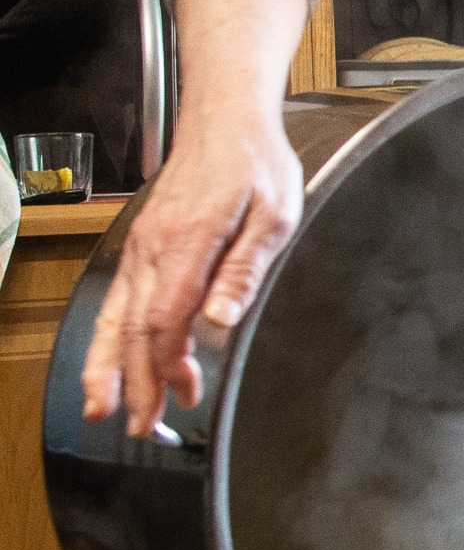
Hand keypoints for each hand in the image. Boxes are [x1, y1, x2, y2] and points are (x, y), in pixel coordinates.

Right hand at [81, 113, 302, 435]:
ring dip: (111, 367)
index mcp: (190, 241)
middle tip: (143, 427)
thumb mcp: (274, 215)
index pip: (167, 314)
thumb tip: (223, 318)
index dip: (168, 361)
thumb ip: (246, 269)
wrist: (225, 121)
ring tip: (104, 411)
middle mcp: (156, 248)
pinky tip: (108, 367)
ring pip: (117, 317)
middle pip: (137, 326)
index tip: (178, 396)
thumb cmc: (256, 167)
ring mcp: (143, 249)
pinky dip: (109, 340)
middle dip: (136, 381)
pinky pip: (117, 302)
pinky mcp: (143, 250)